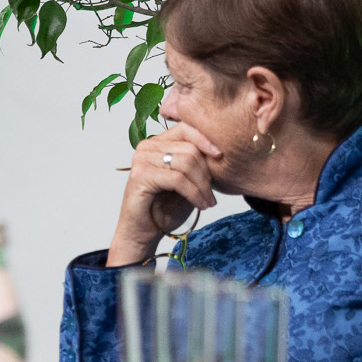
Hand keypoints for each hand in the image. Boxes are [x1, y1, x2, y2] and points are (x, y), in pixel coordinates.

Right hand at [109, 122, 223, 266]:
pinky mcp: (141, 176)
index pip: (186, 128)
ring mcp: (142, 160)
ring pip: (185, 162)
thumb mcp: (187, 180)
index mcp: (157, 143)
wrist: (144, 233)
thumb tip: (220, 150)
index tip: (220, 156)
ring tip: (207, 201)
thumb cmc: (164, 208)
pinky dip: (193, 193)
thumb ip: (196, 162)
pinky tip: (200, 205)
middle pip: (189, 148)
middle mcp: (147, 147)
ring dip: (202, 185)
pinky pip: (177, 179)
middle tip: (211, 194)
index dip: (206, 139)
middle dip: (206, 173)